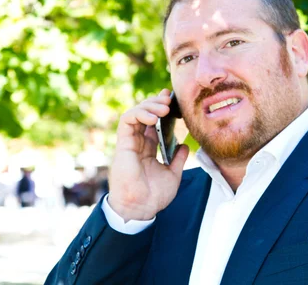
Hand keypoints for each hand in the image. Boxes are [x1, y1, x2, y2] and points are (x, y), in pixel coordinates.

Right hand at [107, 89, 189, 220]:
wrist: (140, 209)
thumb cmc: (154, 196)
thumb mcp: (173, 175)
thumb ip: (177, 159)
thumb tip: (184, 145)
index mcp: (148, 149)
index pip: (153, 123)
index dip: (161, 109)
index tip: (173, 100)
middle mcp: (138, 143)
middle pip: (144, 114)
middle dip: (156, 102)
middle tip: (169, 98)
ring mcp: (129, 143)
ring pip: (134, 113)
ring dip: (149, 105)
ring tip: (164, 107)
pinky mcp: (123, 144)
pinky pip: (126, 121)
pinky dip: (139, 113)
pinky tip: (154, 117)